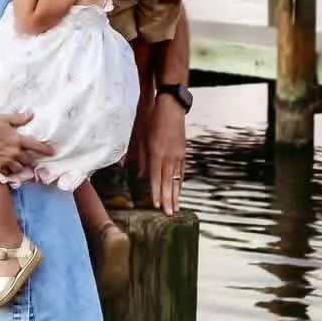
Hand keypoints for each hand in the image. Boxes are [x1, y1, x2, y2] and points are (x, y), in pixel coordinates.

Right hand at [0, 110, 54, 174]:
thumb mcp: (4, 119)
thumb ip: (18, 119)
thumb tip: (31, 114)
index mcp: (18, 140)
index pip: (37, 147)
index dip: (46, 150)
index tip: (52, 152)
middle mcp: (14, 153)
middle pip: (28, 161)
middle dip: (32, 161)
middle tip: (33, 162)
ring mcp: (6, 161)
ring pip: (19, 169)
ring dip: (21, 168)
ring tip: (22, 167)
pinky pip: (7, 172)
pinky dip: (9, 172)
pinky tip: (9, 170)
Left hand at [143, 92, 188, 213]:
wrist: (170, 106)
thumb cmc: (151, 120)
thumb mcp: (140, 136)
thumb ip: (139, 157)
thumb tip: (139, 175)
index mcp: (156, 152)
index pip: (155, 177)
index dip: (156, 192)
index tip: (157, 206)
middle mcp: (168, 155)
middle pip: (167, 181)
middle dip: (168, 199)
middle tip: (169, 214)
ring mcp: (178, 154)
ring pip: (176, 179)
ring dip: (176, 194)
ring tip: (176, 208)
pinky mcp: (182, 152)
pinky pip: (181, 171)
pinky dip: (180, 183)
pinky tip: (179, 191)